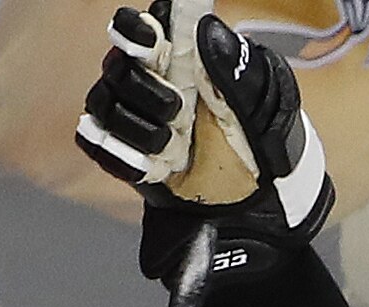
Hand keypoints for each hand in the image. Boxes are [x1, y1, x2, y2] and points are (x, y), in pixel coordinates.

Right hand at [76, 1, 333, 281]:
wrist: (266, 216)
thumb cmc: (272, 152)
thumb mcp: (271, 109)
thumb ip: (241, 70)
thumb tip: (210, 29)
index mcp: (187, 62)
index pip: (144, 29)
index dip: (136, 28)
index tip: (149, 37)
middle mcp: (154, 85)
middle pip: (117, 66)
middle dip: (141, 83)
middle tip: (176, 105)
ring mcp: (138, 122)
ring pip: (103, 103)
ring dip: (136, 122)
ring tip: (174, 142)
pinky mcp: (127, 158)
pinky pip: (97, 145)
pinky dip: (119, 154)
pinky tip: (152, 164)